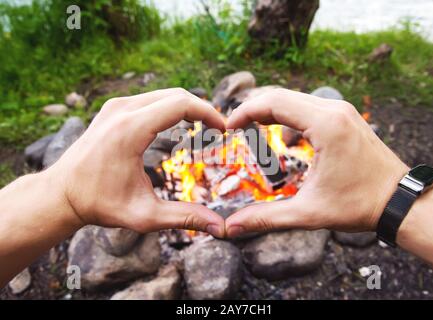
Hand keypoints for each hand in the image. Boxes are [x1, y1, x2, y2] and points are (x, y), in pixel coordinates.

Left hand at [48, 88, 225, 236]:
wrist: (62, 194)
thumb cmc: (99, 205)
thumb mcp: (144, 216)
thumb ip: (185, 218)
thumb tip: (220, 226)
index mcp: (130, 130)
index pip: (180, 104)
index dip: (208, 113)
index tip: (224, 129)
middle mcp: (122, 110)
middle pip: (176, 95)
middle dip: (202, 109)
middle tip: (218, 130)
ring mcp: (116, 106)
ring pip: (164, 94)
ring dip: (187, 107)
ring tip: (204, 128)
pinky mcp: (113, 109)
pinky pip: (151, 99)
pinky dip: (171, 108)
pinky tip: (180, 126)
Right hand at [225, 88, 408, 237]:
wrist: (400, 201)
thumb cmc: (359, 205)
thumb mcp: (308, 213)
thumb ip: (266, 218)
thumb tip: (231, 227)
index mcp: (325, 125)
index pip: (273, 102)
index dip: (244, 112)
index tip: (227, 128)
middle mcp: (334, 109)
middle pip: (280, 95)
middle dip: (253, 109)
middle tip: (233, 128)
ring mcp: (342, 110)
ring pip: (294, 97)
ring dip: (269, 110)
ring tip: (249, 128)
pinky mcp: (345, 117)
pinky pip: (308, 105)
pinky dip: (287, 113)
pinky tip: (278, 132)